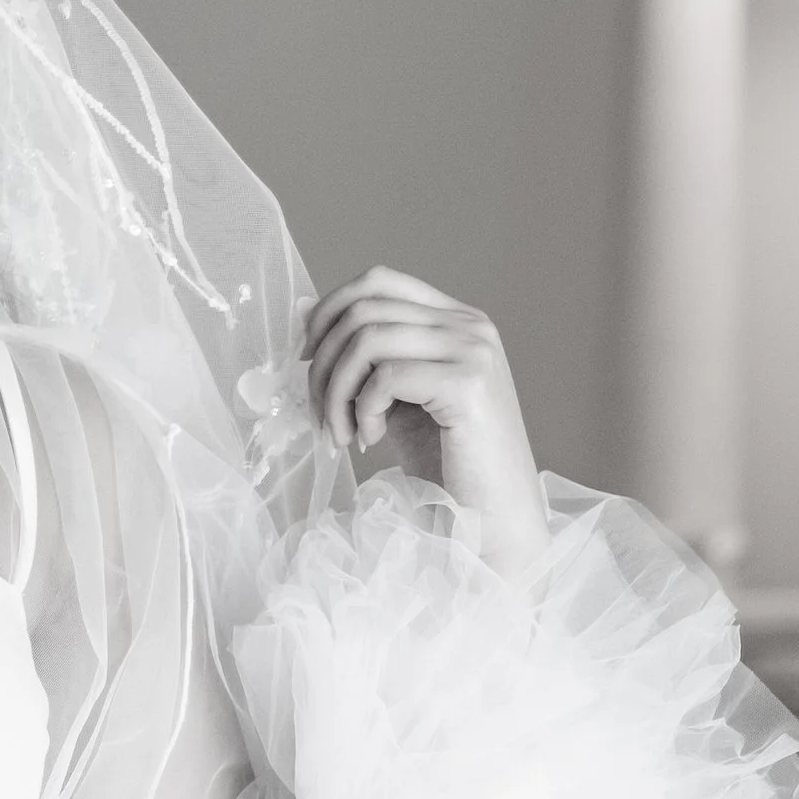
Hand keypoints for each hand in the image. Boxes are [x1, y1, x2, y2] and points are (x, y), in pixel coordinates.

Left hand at [303, 265, 548, 580]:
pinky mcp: (468, 385)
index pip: (379, 280)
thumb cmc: (447, 464)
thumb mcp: (399, 398)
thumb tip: (308, 317)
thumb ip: (369, 359)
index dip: (329, 311)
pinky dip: (362, 410)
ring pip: (367, 340)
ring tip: (341, 434)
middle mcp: (470, 326)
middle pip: (365, 308)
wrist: (493, 518)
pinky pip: (386, 377)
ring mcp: (473, 351)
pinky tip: (371, 440)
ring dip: (336, 392)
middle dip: (323, 363)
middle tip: (318, 413)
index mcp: (456, 320)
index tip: (305, 357)